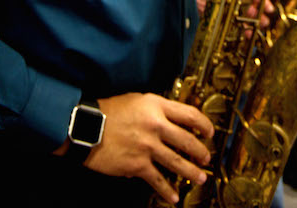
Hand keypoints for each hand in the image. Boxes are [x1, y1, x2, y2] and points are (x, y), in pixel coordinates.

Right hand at [56, 92, 213, 204]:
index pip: (189, 114)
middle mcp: (155, 125)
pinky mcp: (137, 164)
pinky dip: (167, 190)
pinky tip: (173, 196)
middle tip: (206, 158)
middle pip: (187, 140)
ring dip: (191, 172)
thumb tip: (171, 121)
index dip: (204, 124)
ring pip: (177, 162)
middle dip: (200, 151)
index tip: (209, 132)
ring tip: (199, 178)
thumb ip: (155, 109)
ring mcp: (147, 146)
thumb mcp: (136, 100)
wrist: (87, 126)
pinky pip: (157, 180)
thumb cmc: (109, 111)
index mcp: (156, 106)